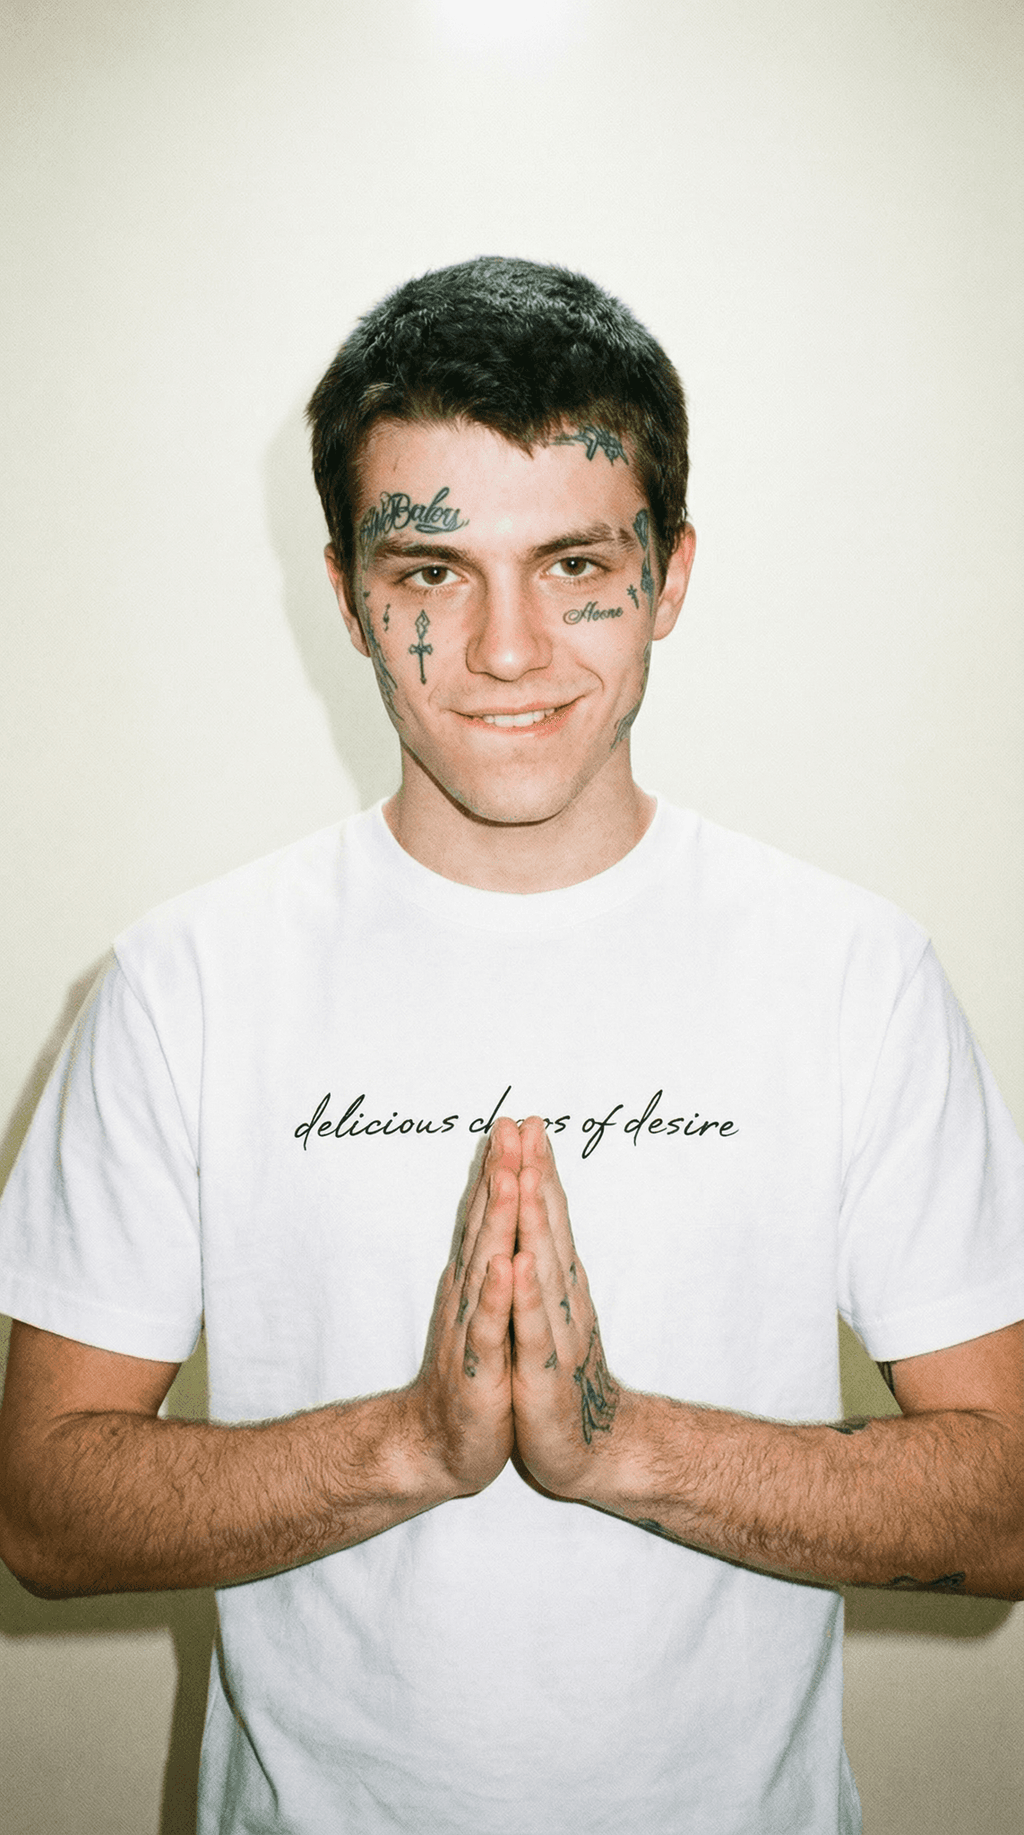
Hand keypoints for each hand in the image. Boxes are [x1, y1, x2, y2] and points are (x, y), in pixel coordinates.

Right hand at [406, 1118, 519, 1497]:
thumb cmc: (473, 1376)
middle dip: (500, 1174)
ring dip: (497, 1220)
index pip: (490, 1215)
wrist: (442, 1446)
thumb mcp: (486, 1312)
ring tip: (508, 1175)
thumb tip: (492, 1215)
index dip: (503, 1169)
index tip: (517, 1122)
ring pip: (486, 1265)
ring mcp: (474, 1330)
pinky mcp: (480, 1370)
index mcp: (479, 1281)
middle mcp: (471, 1295)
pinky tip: (505, 1265)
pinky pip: (490, 1329)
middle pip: (486, 1225)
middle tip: (510, 1125)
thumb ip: (486, 1261)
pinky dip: (497, 1296)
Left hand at [511, 1117, 624, 1499]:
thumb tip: (542, 1219)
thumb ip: (548, 1267)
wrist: (593, 1451)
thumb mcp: (551, 1315)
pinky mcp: (544, 1373)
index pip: (548, 1217)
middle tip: (528, 1125)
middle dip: (537, 1174)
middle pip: (548, 1227)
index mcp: (558, 1284)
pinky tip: (519, 1264)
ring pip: (544, 1266)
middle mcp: (563, 1298)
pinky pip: (533, 1328)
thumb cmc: (563, 1378)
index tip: (527, 1122)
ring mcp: (557, 1333)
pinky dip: (526, 1295)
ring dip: (536, 1219)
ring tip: (527, 1174)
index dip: (539, 1169)